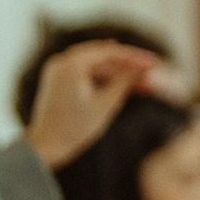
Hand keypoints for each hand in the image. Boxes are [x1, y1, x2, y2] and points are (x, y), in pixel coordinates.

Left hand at [23, 42, 162, 168]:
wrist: (46, 146)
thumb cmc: (76, 128)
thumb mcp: (107, 103)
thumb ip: (126, 81)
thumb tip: (144, 67)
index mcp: (72, 65)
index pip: (110, 53)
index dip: (135, 57)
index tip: (154, 62)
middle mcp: (62, 61)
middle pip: (103, 56)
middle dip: (128, 65)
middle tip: (151, 70)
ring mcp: (58, 69)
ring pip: (96, 65)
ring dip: (118, 73)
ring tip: (142, 84)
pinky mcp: (58, 78)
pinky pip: (85, 72)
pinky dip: (103, 78)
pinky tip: (122, 81)